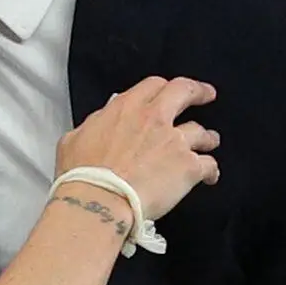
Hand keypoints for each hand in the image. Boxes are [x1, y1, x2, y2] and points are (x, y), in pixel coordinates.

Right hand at [52, 79, 219, 229]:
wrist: (100, 198)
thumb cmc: (82, 174)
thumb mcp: (74, 139)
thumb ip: (93, 126)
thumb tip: (98, 124)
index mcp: (127, 108)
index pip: (153, 85)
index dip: (165, 88)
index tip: (170, 91)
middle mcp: (155, 118)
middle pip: (185, 92)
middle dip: (198, 92)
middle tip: (206, 95)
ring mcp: (174, 141)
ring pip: (202, 132)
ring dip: (208, 137)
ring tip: (210, 141)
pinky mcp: (188, 167)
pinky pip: (209, 165)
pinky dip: (211, 170)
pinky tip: (210, 176)